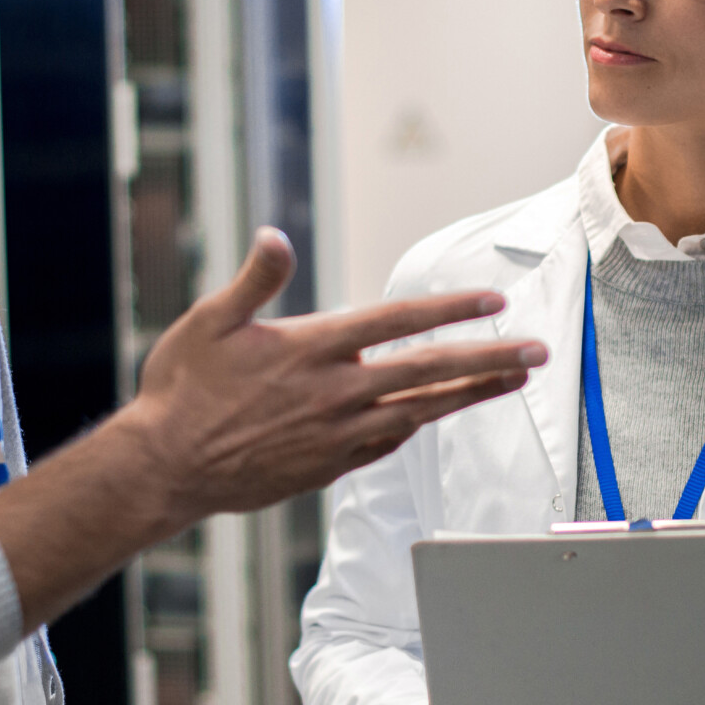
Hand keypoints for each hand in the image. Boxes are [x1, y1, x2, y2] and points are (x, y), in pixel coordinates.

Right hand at [0, 228, 545, 627]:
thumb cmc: (182, 389)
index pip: (398, 322)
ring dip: (472, 393)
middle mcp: (336, 392)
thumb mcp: (210, 322)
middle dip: (490, 358)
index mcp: (312, 349)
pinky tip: (442, 413)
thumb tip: (275, 236)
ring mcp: (338, 434)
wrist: (165, 468)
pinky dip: (422, 424)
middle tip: (538, 352)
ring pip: (422, 411)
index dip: (450, 309)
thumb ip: (254, 280)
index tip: (493, 302)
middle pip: (430, 371)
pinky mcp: (331, 465)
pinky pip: (390, 441)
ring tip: (514, 380)